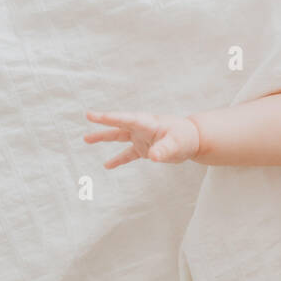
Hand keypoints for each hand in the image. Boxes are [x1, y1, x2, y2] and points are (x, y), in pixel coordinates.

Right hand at [83, 110, 200, 167]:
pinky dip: (118, 159)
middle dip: (104, 121)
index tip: (93, 115)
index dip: (110, 117)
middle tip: (88, 116)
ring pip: (119, 136)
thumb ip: (164, 150)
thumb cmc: (186, 137)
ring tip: (86, 139)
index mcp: (148, 123)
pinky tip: (107, 165)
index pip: (126, 119)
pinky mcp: (144, 148)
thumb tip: (153, 157)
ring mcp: (141, 138)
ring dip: (104, 137)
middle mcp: (142, 128)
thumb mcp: (177, 144)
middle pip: (119, 124)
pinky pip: (128, 154)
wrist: (194, 139)